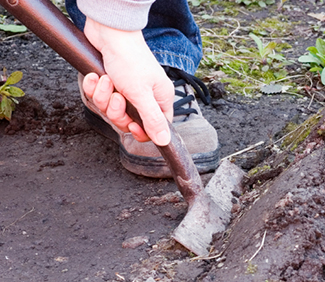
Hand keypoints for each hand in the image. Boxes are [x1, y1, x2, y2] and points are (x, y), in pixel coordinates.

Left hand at [81, 18, 173, 145]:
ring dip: (104, 96)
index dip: (142, 131)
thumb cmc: (130, 59)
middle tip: (116, 97)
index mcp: (159, 99)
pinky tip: (97, 76)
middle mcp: (145, 96)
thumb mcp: (142, 94)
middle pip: (128, 121)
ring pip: (111, 110)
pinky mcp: (110, 84)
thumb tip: (165, 141)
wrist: (109, 33)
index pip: (155, 127)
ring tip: (106, 80)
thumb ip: (153, 120)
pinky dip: (95, 88)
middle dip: (116, 111)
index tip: (131, 125)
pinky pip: (99, 97)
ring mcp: (126, 90)